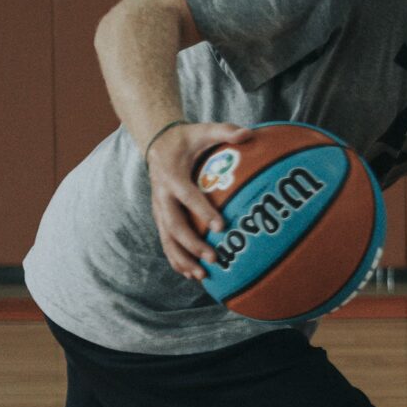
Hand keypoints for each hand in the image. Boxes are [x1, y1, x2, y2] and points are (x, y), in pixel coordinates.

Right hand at [145, 121, 253, 280]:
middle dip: (192, 244)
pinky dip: (176, 259)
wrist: (158, 144)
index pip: (187, 196)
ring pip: (167, 239)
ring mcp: (158, 209)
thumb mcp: (203, 130)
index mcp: (172, 176)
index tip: (221, 226)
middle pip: (173, 224)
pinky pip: (166, 241)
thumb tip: (248, 133)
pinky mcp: (160, 217)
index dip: (203, 211)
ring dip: (182, 259)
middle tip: (214, 257)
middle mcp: (161, 196)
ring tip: (201, 275)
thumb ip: (225, 131)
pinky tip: (190, 274)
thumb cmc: (187, 138)